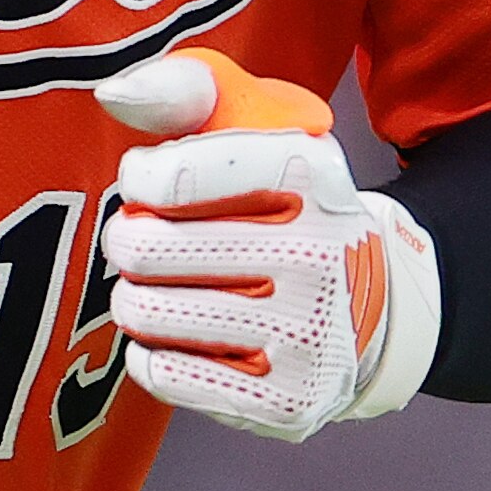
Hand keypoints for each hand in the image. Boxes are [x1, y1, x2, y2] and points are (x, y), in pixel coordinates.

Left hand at [93, 49, 438, 442]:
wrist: (374, 305)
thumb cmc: (287, 208)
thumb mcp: (261, 128)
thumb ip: (187, 90)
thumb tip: (116, 93)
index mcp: (311, 173)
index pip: (169, 173)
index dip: (140, 180)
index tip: (152, 183)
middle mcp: (318, 253)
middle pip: (144, 247)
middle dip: (128, 241)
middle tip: (146, 241)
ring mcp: (307, 333)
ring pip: (146, 313)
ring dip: (136, 299)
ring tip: (158, 289)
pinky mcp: (289, 400)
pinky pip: (165, 374)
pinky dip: (152, 353)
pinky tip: (179, 335)